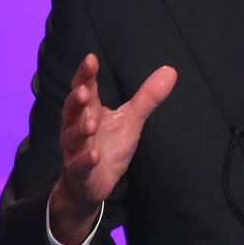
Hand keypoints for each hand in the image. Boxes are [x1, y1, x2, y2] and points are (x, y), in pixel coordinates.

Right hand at [50, 53, 177, 243]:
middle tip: (84, 91)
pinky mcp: (80, 173)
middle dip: (76, 100)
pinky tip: (93, 155)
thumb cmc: (108, 146)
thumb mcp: (131, 120)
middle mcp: (77, 127)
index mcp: (89, 111)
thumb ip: (147, 97)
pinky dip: (85, 160)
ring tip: (91, 124)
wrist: (91, 185)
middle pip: (72, 110)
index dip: (86, 75)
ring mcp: (76, 150)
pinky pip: (79, 166)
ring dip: (81, 130)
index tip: (91, 59)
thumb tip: (171, 70)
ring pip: (73, 138)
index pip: (85, 88)